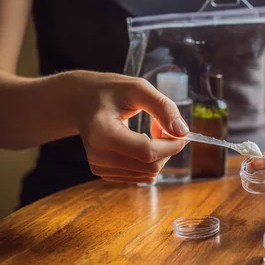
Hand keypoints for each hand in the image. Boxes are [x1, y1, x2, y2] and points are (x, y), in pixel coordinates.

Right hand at [71, 71, 188, 183]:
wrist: (81, 101)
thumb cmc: (112, 92)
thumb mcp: (139, 88)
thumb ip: (163, 107)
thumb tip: (183, 132)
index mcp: (102, 133)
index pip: (147, 151)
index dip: (171, 145)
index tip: (183, 133)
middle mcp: (97, 155)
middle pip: (150, 166)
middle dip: (167, 149)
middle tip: (163, 126)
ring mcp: (100, 167)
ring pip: (148, 173)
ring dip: (160, 155)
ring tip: (150, 132)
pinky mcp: (105, 173)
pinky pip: (141, 175)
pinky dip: (150, 161)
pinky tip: (142, 144)